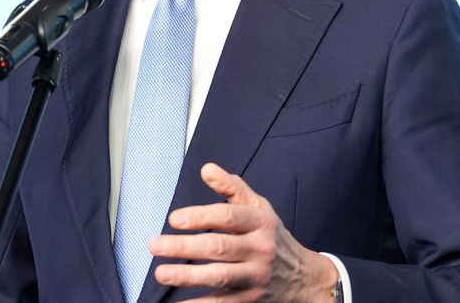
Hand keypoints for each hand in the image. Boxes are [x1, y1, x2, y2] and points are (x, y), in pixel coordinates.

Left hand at [149, 162, 337, 301]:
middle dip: (185, 247)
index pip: (228, 217)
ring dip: (188, 275)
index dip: (200, 216)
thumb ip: (232, 187)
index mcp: (260, 222)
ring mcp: (255, 277)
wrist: (304, 277)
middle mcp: (259, 249)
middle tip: (154, 244)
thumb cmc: (272, 236)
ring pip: (219, 276)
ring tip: (161, 272)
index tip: (174, 218)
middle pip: (219, 247)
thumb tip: (206, 168)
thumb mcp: (260, 207)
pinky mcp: (250, 300)